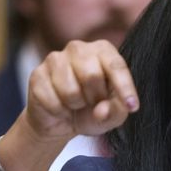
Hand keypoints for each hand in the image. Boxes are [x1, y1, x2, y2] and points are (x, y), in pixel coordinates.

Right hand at [23, 40, 138, 143]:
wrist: (59, 122)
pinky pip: (52, 99)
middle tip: (93, 102)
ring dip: (75, 105)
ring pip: (70, 90)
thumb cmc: (90, 111)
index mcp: (103, 51)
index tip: (132, 106)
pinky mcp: (37, 74)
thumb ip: (116, 111)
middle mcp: (78, 48)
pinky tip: (59, 105)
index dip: (125, 88)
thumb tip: (102, 110)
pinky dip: (59, 110)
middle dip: (95, 98)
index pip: (117, 66)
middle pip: (92, 76)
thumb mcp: (110, 116)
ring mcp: (55, 59)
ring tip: (75, 103)